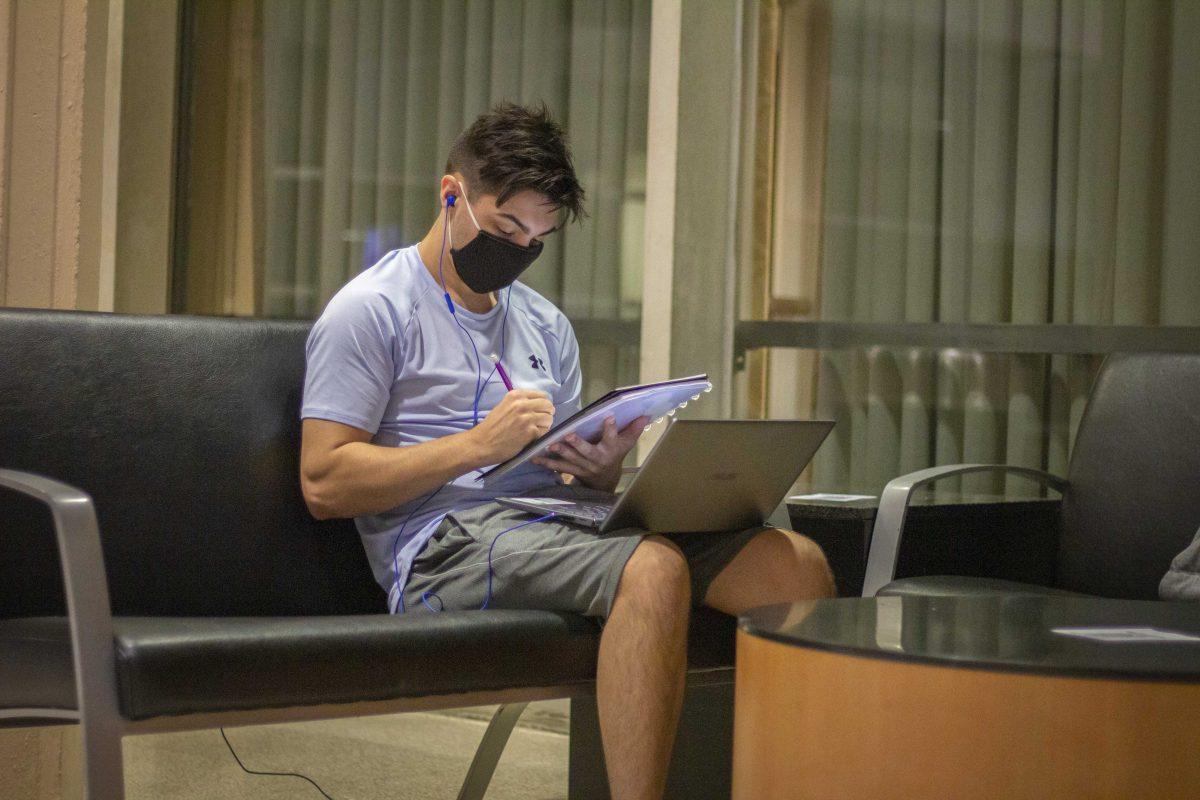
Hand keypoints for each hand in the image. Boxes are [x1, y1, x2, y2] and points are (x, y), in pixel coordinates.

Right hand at [467, 389, 554, 463]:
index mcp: (516, 395)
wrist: (481, 444)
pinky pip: (544, 432)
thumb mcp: (504, 406)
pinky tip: (530, 438)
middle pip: (548, 406)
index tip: (540, 411)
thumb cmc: (491, 427)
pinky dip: (540, 436)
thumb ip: (520, 403)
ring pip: (548, 419)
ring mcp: (527, 418)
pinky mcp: (530, 432)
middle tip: (540, 423)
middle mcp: (522, 404)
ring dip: (545, 426)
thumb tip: (538, 406)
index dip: (544, 405)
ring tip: (534, 431)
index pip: (542, 395)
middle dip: (547, 414)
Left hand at [531, 415, 649, 492]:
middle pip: (587, 451)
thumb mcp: (626, 444)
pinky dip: (547, 463)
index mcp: (611, 450)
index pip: (612, 438)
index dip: (611, 429)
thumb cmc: (615, 456)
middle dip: (578, 444)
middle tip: (568, 436)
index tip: (609, 417)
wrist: (605, 480)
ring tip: (549, 446)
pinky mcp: (573, 471)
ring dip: (560, 454)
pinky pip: (559, 468)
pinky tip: (535, 458)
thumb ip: (634, 429)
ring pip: (571, 460)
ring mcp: (584, 467)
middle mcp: (597, 460)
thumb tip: (646, 415)